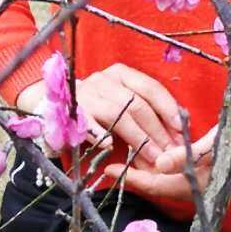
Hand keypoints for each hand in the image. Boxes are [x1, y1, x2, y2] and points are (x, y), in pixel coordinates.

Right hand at [15, 62, 182, 164]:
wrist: (50, 104)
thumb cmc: (96, 107)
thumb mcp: (120, 101)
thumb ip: (143, 110)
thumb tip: (177, 129)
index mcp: (120, 73)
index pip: (150, 87)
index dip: (168, 107)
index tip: (180, 128)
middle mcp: (103, 79)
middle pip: (136, 104)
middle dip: (156, 130)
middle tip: (169, 153)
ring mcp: (86, 94)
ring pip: (118, 115)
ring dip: (138, 139)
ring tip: (151, 158)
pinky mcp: (70, 112)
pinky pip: (88, 123)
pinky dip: (101, 135)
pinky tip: (112, 147)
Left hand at [103, 105, 230, 202]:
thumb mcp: (224, 139)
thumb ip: (191, 153)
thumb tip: (158, 164)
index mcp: (206, 182)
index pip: (161, 186)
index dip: (134, 179)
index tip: (109, 170)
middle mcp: (205, 185)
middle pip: (162, 186)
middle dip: (135, 177)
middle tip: (108, 164)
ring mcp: (210, 177)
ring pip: (171, 180)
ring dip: (148, 171)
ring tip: (125, 159)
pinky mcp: (214, 168)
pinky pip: (183, 173)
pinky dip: (166, 165)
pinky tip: (154, 154)